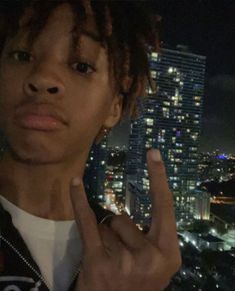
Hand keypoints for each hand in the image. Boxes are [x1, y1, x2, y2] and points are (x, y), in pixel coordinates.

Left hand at [70, 149, 180, 290]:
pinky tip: (74, 182)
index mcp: (168, 252)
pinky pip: (87, 223)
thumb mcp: (156, 264)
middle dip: (116, 232)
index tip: (152, 152)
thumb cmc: (138, 284)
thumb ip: (151, 238)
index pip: (164, 206)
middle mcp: (150, 256)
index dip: (158, 178)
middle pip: (123, 219)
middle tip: (119, 259)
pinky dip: (79, 201)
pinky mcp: (98, 263)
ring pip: (105, 226)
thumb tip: (125, 212)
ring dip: (103, 240)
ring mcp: (124, 261)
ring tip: (109, 264)